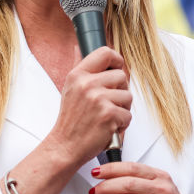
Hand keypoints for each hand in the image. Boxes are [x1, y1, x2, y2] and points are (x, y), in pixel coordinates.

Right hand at [45, 47, 131, 167]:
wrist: (65, 146)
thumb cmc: (70, 121)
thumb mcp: (70, 89)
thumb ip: (78, 68)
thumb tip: (78, 47)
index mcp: (78, 75)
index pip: (105, 53)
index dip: (116, 60)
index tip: (117, 69)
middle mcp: (87, 84)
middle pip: (122, 76)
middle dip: (120, 91)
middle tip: (108, 103)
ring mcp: (98, 99)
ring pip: (128, 96)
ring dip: (122, 109)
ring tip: (106, 117)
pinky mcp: (109, 114)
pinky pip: (128, 115)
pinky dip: (121, 124)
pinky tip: (107, 128)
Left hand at [88, 162, 193, 193]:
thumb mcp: (160, 189)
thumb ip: (139, 182)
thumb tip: (110, 178)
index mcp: (160, 178)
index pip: (132, 168)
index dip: (110, 169)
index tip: (96, 172)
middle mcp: (162, 190)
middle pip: (127, 184)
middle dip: (105, 187)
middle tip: (94, 192)